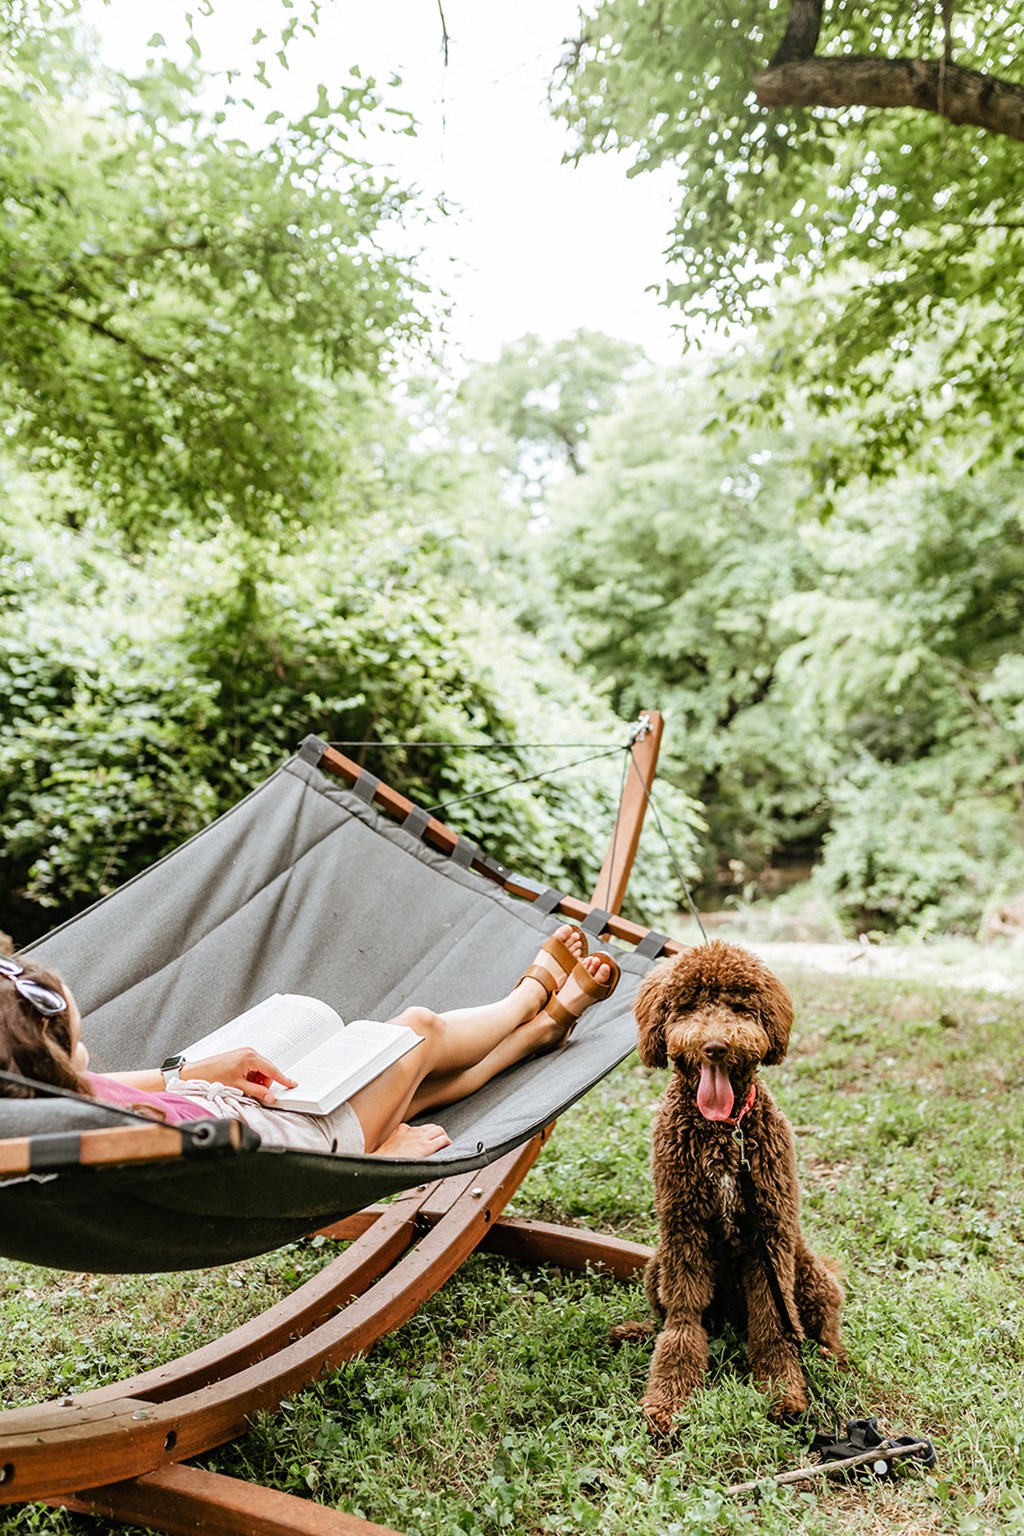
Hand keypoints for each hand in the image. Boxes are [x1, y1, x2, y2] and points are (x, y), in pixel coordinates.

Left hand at [179, 1047, 296, 1104]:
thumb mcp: (238, 1087)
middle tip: (254, 1092)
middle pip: (267, 1070)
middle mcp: (249, 1052)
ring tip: (243, 1087)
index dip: (283, 1079)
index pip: (272, 1070)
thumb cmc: (212, 1075)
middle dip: (263, 1083)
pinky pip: (253, 1068)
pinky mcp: (240, 1056)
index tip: (291, 1084)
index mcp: (250, 1057)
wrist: (196, 1072)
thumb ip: (257, 1092)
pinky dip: (250, 1077)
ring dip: (256, 1081)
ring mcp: (244, 1053)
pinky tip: (241, 1083)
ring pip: (260, 1070)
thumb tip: (269, 1096)